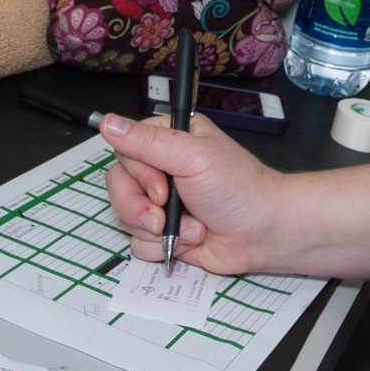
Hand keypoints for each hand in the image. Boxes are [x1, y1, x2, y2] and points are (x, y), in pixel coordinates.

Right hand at [100, 112, 290, 277]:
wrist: (260, 233)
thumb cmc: (238, 188)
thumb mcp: (192, 158)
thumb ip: (147, 142)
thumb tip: (109, 123)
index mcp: (169, 140)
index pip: (125, 150)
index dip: (138, 174)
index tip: (161, 186)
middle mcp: (161, 168)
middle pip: (118, 186)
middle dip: (140, 207)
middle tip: (166, 210)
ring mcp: (161, 203)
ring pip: (125, 217)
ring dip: (156, 229)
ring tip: (189, 226)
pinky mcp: (163, 232)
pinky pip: (138, 243)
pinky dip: (162, 246)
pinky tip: (190, 238)